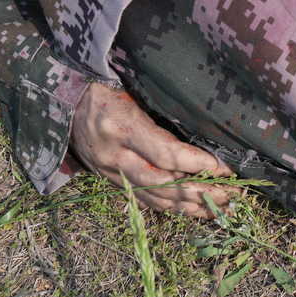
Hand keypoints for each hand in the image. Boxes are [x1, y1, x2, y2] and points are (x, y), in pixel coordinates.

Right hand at [71, 82, 236, 218]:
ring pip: (153, 198)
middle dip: (201, 192)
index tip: (224, 169)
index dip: (196, 163)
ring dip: (190, 206)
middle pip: (163, 184)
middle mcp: (113, 155)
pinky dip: (170, 207)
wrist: (62, 99)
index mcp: (121, 126)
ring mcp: (108, 172)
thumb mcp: (130, 89)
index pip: (165, 154)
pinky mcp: (108, 180)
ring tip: (221, 209)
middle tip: (233, 195)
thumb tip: (203, 133)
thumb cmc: (105, 86)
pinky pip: (142, 199)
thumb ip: (161, 111)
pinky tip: (193, 210)